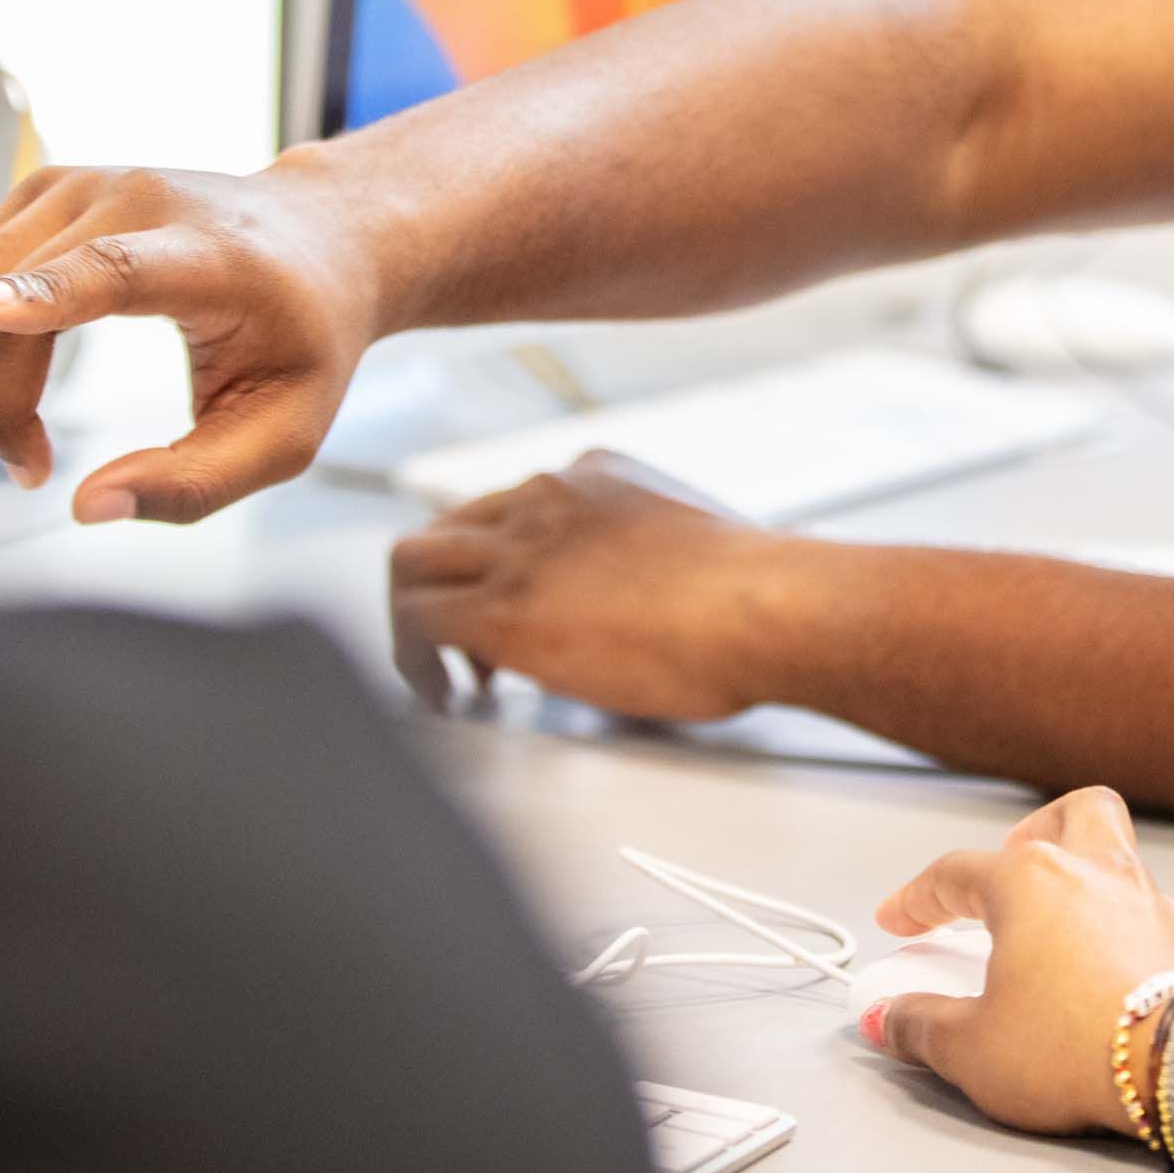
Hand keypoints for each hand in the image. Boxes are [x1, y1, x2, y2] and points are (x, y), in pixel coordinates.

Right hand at [0, 156, 384, 523]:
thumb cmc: (306, 335)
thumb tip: (88, 506)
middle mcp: (137, 199)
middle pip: (8, 297)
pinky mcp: (47, 186)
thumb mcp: (283, 433)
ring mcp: (83, 183)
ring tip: (27, 433)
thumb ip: (193, 482)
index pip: (111, 268)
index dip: (39, 294)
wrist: (319, 238)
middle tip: (31, 467)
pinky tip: (17, 377)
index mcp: (208, 257)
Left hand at [390, 456, 797, 721]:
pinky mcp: (502, 608)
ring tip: (440, 676)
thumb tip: (642, 604)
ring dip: (415, 616)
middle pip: (446, 525)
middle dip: (444, 584)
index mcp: (591, 476)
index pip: (504, 507)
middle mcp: (544, 497)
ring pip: (411, 561)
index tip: (508, 607)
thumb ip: (643, 558)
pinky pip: (415, 619)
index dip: (492, 564)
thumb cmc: (754, 595)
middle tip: (463, 646)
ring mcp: (518, 548)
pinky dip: (413, 659)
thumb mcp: (688, 544)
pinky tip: (445, 695)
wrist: (762, 608)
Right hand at [861, 787, 1173, 1137]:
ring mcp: (1163, 909)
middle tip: (1015, 864)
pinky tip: (1141, 987)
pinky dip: (1154, 953)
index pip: (957, 873)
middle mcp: (1102, 877)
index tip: (901, 919)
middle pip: (1075, 814)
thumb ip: (922, 1027)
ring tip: (1075, 942)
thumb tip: (889, 1020)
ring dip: (1099, 894)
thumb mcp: (971, 1049)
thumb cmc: (1075, 1048)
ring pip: (1132, 869)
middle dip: (1040, 829)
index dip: (919, 897)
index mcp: (1033, 884)